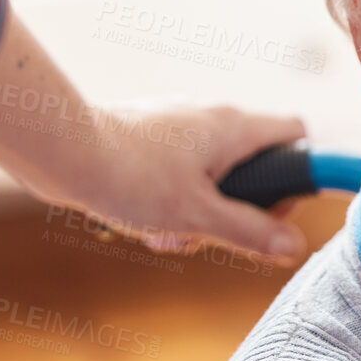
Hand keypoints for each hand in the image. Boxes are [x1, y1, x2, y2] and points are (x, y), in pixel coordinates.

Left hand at [42, 102, 309, 262]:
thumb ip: (250, 232)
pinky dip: (170, 198)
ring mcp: (178, 122)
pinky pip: (178, 168)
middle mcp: (211, 115)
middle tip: (212, 233)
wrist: (60, 148)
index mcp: (235, 127)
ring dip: (199, 209)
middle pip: (252, 163)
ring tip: (166, 232)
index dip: (300, 171)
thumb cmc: (132, 177)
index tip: (277, 209)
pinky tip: (142, 221)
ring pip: (211, 171)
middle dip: (237, 206)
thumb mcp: (198, 216)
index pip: (296, 133)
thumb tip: (294, 245)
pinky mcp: (148, 133)